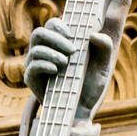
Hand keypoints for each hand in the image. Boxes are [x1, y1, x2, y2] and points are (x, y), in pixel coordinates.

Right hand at [24, 0, 130, 121]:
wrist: (84, 109)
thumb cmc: (92, 85)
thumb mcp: (104, 65)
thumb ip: (105, 47)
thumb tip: (93, 34)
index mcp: (58, 43)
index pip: (52, 25)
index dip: (60, 26)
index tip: (73, 35)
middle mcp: (44, 51)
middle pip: (39, 33)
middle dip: (55, 39)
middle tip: (72, 50)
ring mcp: (36, 65)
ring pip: (35, 49)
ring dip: (51, 52)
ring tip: (66, 62)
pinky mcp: (32, 80)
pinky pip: (31, 67)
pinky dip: (43, 64)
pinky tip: (55, 69)